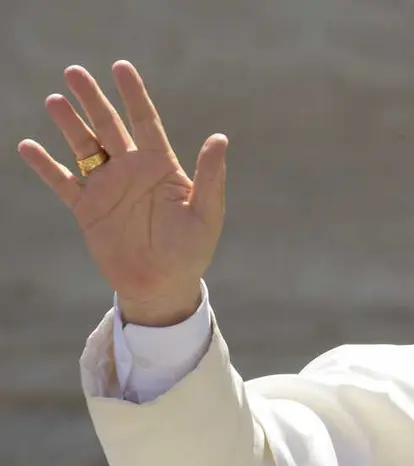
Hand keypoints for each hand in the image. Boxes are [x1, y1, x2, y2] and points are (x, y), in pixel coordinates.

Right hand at [18, 61, 227, 325]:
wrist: (163, 285)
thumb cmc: (191, 251)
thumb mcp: (206, 213)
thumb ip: (210, 175)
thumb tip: (220, 137)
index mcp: (161, 167)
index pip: (145, 122)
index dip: (133, 94)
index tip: (120, 67)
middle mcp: (132, 170)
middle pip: (109, 126)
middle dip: (92, 99)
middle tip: (75, 71)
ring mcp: (107, 187)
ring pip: (84, 147)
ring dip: (69, 124)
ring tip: (55, 100)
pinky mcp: (87, 209)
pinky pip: (63, 182)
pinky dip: (45, 165)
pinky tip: (28, 147)